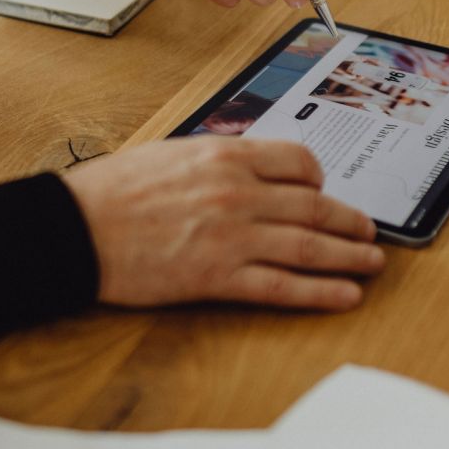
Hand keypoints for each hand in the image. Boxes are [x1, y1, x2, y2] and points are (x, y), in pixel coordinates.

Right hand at [63, 137, 384, 309]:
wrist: (76, 229)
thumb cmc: (111, 191)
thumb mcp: (169, 152)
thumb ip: (215, 159)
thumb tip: (247, 167)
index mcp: (226, 155)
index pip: (300, 163)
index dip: (321, 180)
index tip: (325, 191)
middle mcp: (240, 193)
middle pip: (316, 206)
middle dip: (351, 221)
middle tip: (369, 232)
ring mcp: (234, 237)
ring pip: (311, 246)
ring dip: (349, 257)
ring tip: (372, 264)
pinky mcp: (220, 278)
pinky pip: (284, 286)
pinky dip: (321, 292)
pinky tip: (345, 295)